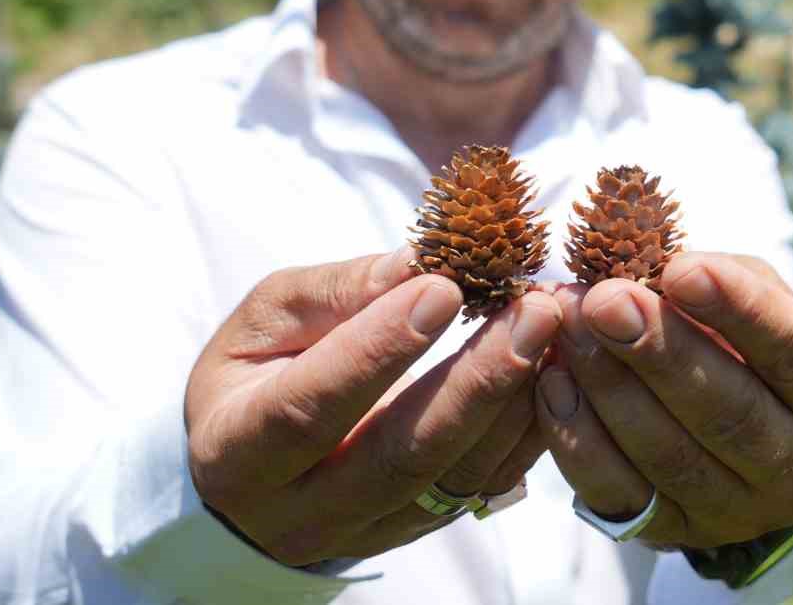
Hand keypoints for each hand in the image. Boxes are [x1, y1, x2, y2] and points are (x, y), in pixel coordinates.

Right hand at [184, 246, 560, 565]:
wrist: (256, 467)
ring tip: (553, 329)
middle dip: (476, 380)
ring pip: (454, 479)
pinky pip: (483, 489)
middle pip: (400, 456)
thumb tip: (418, 261)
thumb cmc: (257, 373)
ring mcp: (364, 532)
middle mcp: (300, 510)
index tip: (444, 288)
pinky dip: (528, 430)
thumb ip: (336, 292)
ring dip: (515, 400)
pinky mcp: (417, 531)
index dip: (378, 350)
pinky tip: (554, 372)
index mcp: (238, 450)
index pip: (310, 407)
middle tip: (533, 311)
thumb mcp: (267, 320)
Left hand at [536, 252, 792, 548]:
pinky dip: (578, 436)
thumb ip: (723, 281)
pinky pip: (618, 494)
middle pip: (730, 413)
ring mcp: (741, 514)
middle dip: (661, 351)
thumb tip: (655, 270)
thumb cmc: (753, 341)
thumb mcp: (760, 299)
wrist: (745, 426)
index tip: (682, 268)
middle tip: (606, 299)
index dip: (740, 309)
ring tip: (570, 326)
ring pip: (669, 456)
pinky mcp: (676, 535)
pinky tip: (554, 380)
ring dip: (609, 386)